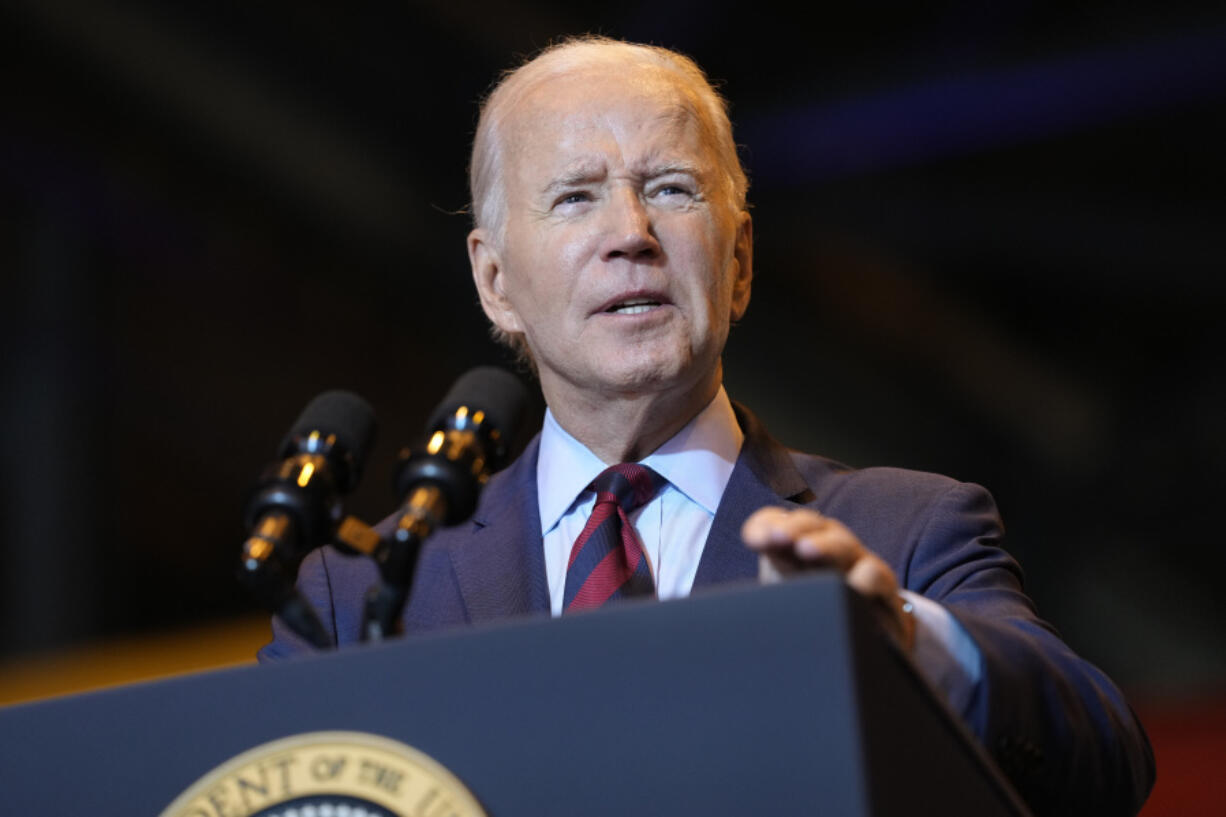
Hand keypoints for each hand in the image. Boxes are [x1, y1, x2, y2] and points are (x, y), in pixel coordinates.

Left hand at [741, 506, 915, 651]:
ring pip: (841, 544)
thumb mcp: (783, 601)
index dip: (763, 526)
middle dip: (793, 528)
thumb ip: (759, 596)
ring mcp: (854, 562)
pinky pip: (874, 574)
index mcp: (793, 547)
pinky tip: (853, 587)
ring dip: (824, 545)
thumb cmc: (815, 613)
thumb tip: (726, 611)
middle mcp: (824, 546)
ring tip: (806, 550)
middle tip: (779, 539)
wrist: (866, 637)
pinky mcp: (882, 585)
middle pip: (810, 525)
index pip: (774, 523)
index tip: (754, 541)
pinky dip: (864, 578)